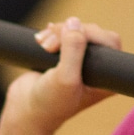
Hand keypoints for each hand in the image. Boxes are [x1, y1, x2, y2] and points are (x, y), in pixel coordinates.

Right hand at [3, 17, 120, 134]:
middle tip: (48, 47)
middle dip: (68, 33)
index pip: (109, 41)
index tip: (65, 41)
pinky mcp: (66, 56)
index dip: (88, 34)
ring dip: (57, 32)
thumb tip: (75, 22)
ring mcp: (82, 62)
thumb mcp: (64, 79)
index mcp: (107, 78)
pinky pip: (65, 33)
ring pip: (77, 30)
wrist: (24, 112)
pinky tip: (43, 38)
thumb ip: (73, 51)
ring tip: (43, 45)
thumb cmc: (49, 103)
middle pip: (91, 32)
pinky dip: (53, 33)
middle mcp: (98, 69)